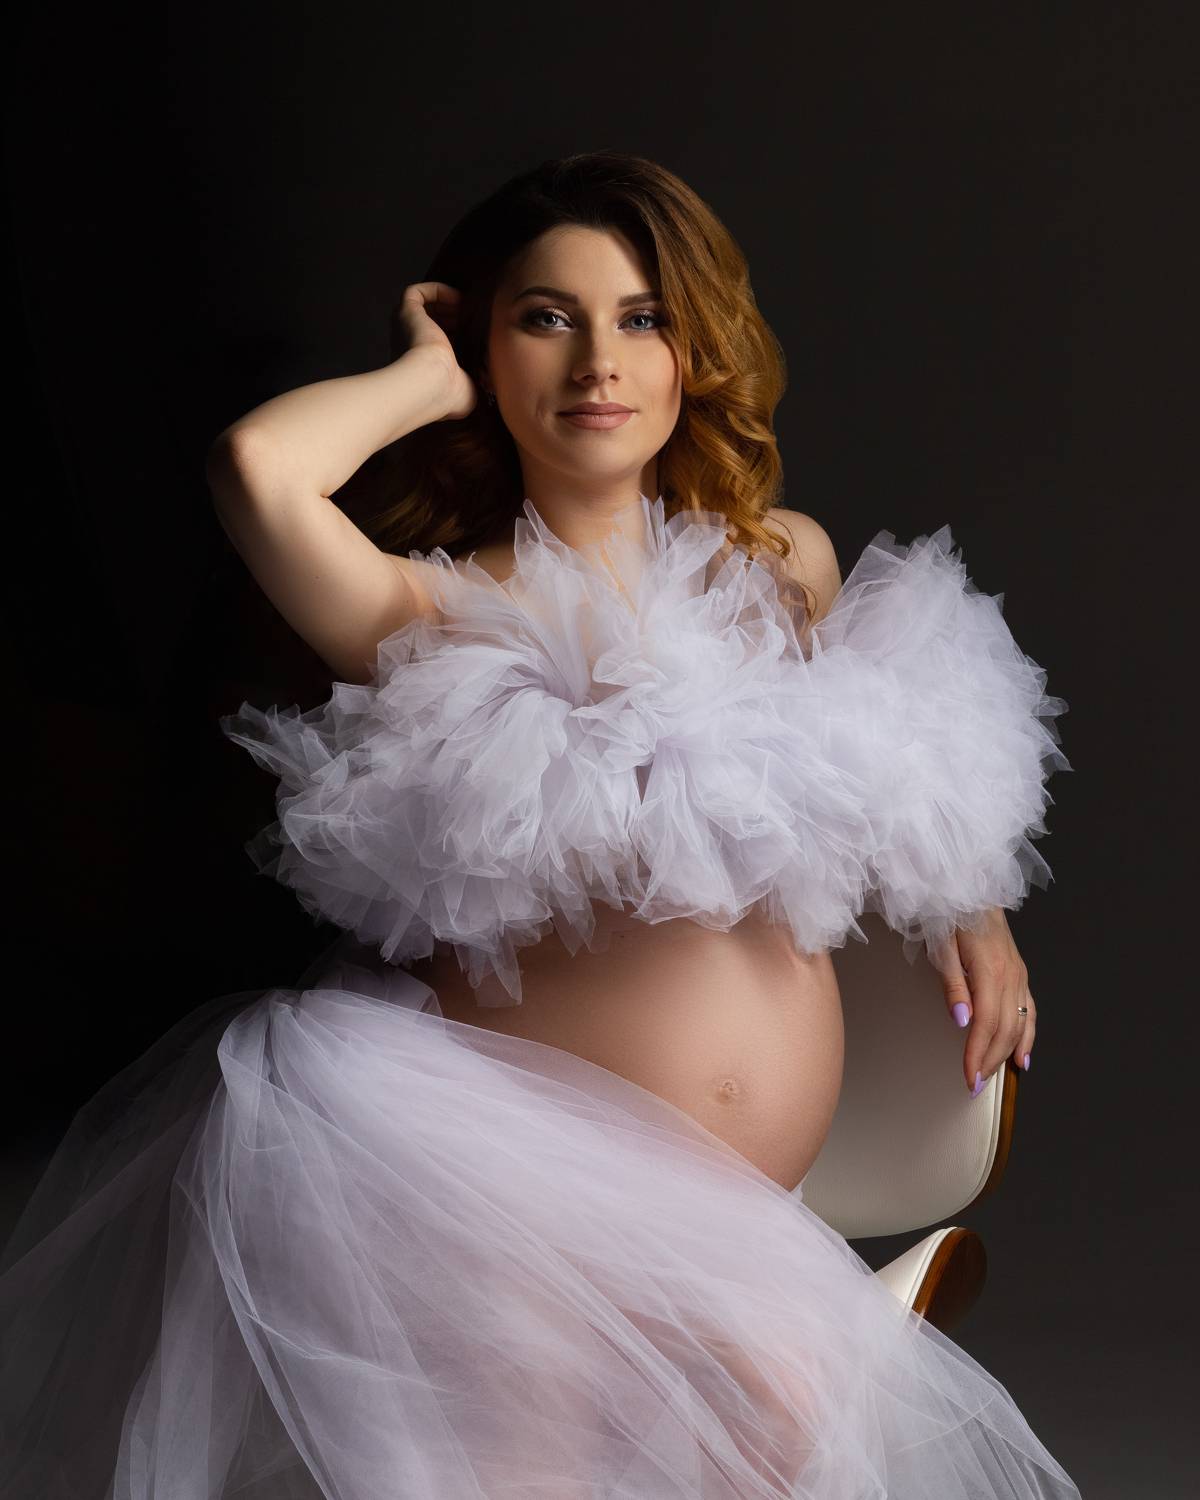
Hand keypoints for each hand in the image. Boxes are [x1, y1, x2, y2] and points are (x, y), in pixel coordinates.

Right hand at [389, 281, 478, 420]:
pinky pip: (417, 292)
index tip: (482, 332)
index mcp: (425, 363)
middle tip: (478, 318)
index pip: (445, 341)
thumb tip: (497, 371)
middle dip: (459, 316)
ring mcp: (407, 327)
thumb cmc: (449, 394)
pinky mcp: (405, 311)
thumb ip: (482, 376)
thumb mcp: (472, 386)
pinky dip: (438, 290)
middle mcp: (413, 344)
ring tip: (471, 307)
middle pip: (437, 321)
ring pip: (428, 306)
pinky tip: (457, 298)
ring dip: (450, 303)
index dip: (464, 332)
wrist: (431, 384)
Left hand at [933, 908, 1035, 1095]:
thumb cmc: (953, 915)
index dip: (978, 1054)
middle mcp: (1011, 976)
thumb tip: (963, 1021)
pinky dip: (1028, 1037)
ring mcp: (1019, 976)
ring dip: (1006, 1054)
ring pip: (1019, 1024)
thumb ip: (953, 985)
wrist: (974, 891)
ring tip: (993, 1077)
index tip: (969, 1077)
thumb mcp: (942, 946)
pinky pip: (1029, 1011)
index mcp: (991, 971)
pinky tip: (1023, 1057)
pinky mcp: (1020, 974)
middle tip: (974, 1086)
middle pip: (1004, 1030)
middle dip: (990, 1061)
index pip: (986, 1024)